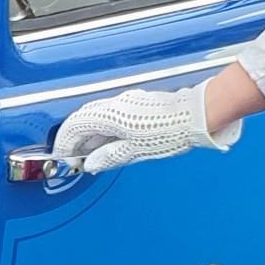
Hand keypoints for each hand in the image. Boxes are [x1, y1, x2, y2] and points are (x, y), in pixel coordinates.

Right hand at [51, 84, 232, 175]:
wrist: (199, 114)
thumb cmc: (171, 132)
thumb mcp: (136, 151)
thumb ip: (109, 157)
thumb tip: (92, 164)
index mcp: (110, 116)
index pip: (75, 126)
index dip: (65, 143)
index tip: (65, 158)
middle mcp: (114, 104)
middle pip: (83, 118)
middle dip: (75, 139)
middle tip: (75, 158)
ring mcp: (126, 101)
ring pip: (96, 115)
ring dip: (89, 133)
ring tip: (92, 153)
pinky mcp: (136, 102)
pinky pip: (110, 114)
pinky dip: (103, 128)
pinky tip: (111, 141)